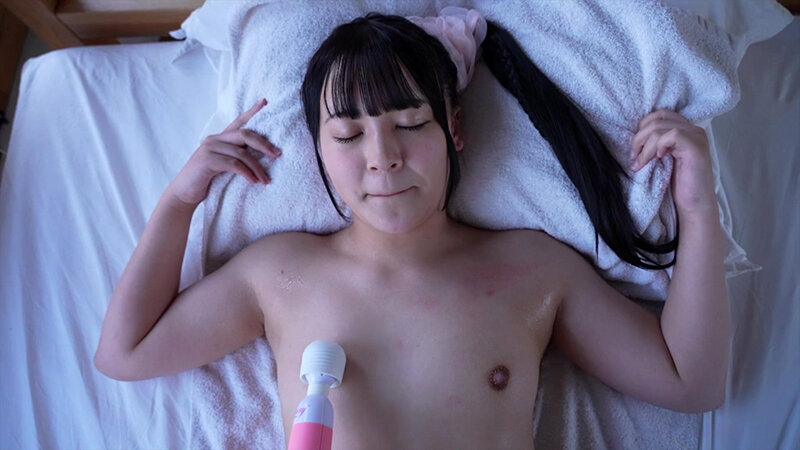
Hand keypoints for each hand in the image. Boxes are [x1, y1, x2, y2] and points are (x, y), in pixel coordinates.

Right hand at [166, 99, 280, 208]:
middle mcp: (214, 139)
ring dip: (257, 167)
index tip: (265, 102)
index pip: (238, 121)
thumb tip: (261, 157)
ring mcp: (209, 148)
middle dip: (264, 145)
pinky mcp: (207, 160)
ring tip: (266, 180)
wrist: (183, 194)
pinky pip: (233, 164)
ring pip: (241, 152)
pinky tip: (253, 181)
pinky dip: (246, 173)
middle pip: (245, 134)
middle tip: (277, 155)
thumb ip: (235, 157)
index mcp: (219, 138)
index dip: (252, 111)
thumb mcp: (223, 165)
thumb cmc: (206, 181)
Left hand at [630, 109, 716, 215]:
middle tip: (634, 158)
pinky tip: (658, 159)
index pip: (659, 115)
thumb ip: (656, 143)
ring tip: (640, 163)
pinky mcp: (696, 146)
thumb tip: (635, 136)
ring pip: (659, 127)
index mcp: (686, 130)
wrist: (694, 205)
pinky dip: (657, 146)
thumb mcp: (663, 159)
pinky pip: (671, 135)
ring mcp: (696, 136)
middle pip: (657, 118)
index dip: (642, 128)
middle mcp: (693, 129)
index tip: (635, 151)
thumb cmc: (678, 185)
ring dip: (644, 147)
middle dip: (639, 138)